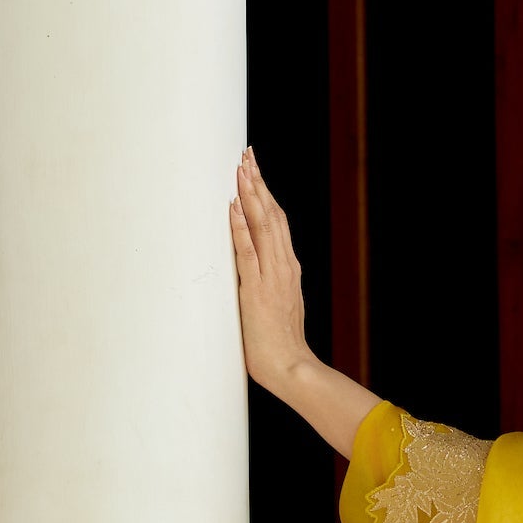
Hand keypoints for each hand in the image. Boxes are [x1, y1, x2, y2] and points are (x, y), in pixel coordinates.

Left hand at [230, 149, 379, 460]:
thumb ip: (267, 283)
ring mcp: (271, 276)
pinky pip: (247, 252)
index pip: (277, 222)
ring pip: (262, 225)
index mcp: (288, 268)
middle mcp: (283, 266)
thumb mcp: (275, 305)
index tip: (254, 170)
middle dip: (258, 182)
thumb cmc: (278, 344)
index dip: (265, 194)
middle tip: (246, 154)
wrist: (289, 367)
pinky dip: (240, 227)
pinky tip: (233, 206)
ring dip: (250, 195)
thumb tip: (252, 270)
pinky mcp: (256, 290)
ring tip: (241, 168)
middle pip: (271, 214)